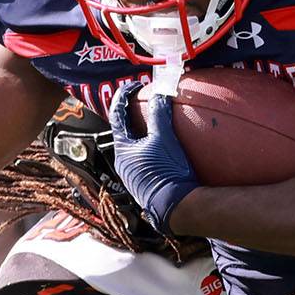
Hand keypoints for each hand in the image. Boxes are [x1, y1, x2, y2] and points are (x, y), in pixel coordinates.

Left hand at [105, 86, 199, 233]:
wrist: (177, 208)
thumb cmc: (168, 173)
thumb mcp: (165, 139)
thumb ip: (160, 114)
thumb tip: (159, 92)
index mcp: (122, 150)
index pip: (117, 115)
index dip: (124, 96)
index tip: (136, 86)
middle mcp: (123, 164)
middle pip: (124, 132)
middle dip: (132, 115)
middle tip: (143, 101)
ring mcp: (133, 176)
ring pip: (134, 147)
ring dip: (142, 133)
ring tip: (155, 122)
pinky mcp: (145, 185)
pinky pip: (144, 160)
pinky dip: (150, 148)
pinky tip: (165, 148)